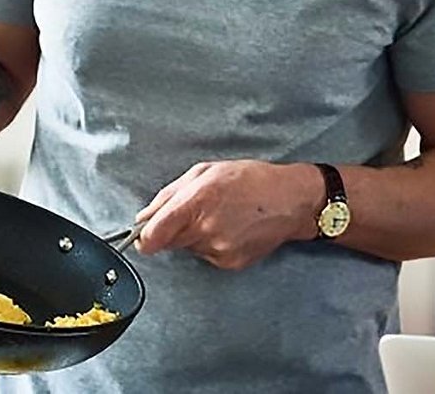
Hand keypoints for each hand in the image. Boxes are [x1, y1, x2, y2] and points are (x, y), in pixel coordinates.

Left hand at [134, 161, 322, 269]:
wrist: (291, 200)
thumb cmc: (251, 179)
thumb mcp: (206, 171)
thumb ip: (169, 195)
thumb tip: (143, 217)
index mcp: (197, 201)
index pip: (152, 236)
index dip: (143, 236)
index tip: (145, 234)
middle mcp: (206, 229)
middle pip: (168, 243)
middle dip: (174, 230)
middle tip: (197, 213)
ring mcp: (219, 249)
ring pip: (188, 249)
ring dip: (195, 236)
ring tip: (221, 217)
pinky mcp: (230, 263)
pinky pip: (207, 256)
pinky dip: (213, 245)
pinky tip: (232, 229)